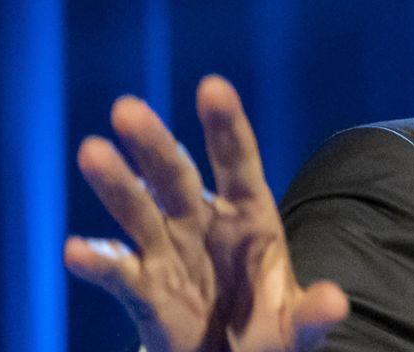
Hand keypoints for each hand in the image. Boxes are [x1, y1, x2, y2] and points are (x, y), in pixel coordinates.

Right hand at [64, 75, 348, 351]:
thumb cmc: (269, 329)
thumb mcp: (298, 324)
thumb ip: (313, 313)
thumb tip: (335, 303)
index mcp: (250, 216)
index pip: (237, 163)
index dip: (226, 126)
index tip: (212, 87)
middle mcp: (204, 223)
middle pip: (177, 177)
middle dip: (155, 143)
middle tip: (127, 108)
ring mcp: (170, 252)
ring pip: (139, 211)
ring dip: (117, 184)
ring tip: (92, 152)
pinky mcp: (144, 290)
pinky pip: (119, 272)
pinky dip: (98, 262)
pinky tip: (77, 250)